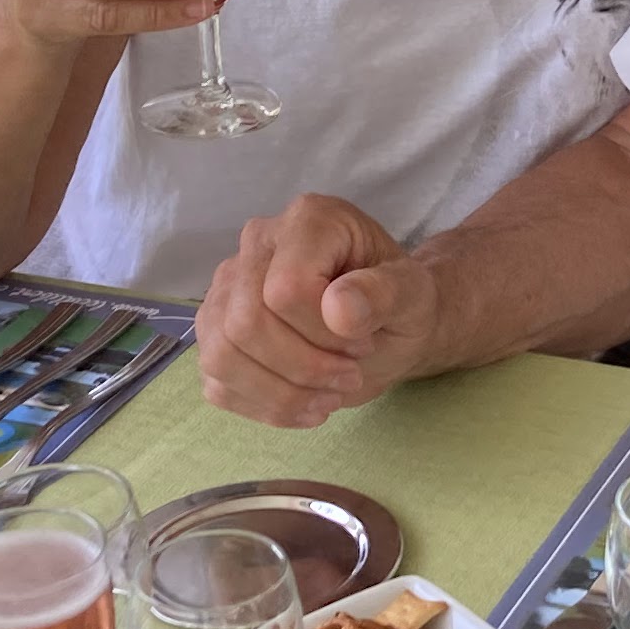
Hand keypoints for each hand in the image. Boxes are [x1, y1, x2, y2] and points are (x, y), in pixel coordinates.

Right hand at [198, 195, 436, 427]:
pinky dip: (265, 407)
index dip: (323, 333)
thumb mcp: (414, 295)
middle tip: (350, 376)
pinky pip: (217, 384)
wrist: (387, 326)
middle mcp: (256, 245)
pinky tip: (305, 405)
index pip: (285, 289)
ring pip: (221, 355)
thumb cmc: (399, 302)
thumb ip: (385, 293)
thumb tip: (338, 307)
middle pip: (246, 323)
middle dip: (304, 367)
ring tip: (329, 398)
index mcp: (307, 221)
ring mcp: (226, 289)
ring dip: (282, 394)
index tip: (363, 344)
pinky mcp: (215, 333)